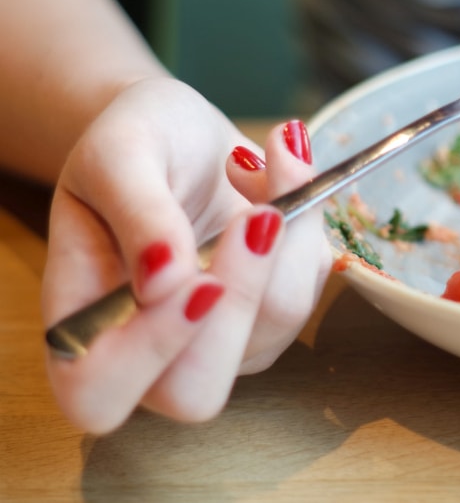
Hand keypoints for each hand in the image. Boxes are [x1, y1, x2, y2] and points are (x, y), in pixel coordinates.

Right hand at [42, 77, 331, 432]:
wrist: (180, 131)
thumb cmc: (134, 143)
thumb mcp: (119, 152)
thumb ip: (137, 213)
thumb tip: (163, 279)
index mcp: (82, 326)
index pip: (97, 393)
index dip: (150, 352)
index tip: (199, 277)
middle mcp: (151, 354)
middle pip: (198, 392)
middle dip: (241, 298)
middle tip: (256, 213)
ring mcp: (221, 342)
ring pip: (276, 325)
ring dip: (288, 236)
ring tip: (265, 162)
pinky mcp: (275, 313)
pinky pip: (312, 283)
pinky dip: (307, 218)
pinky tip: (277, 170)